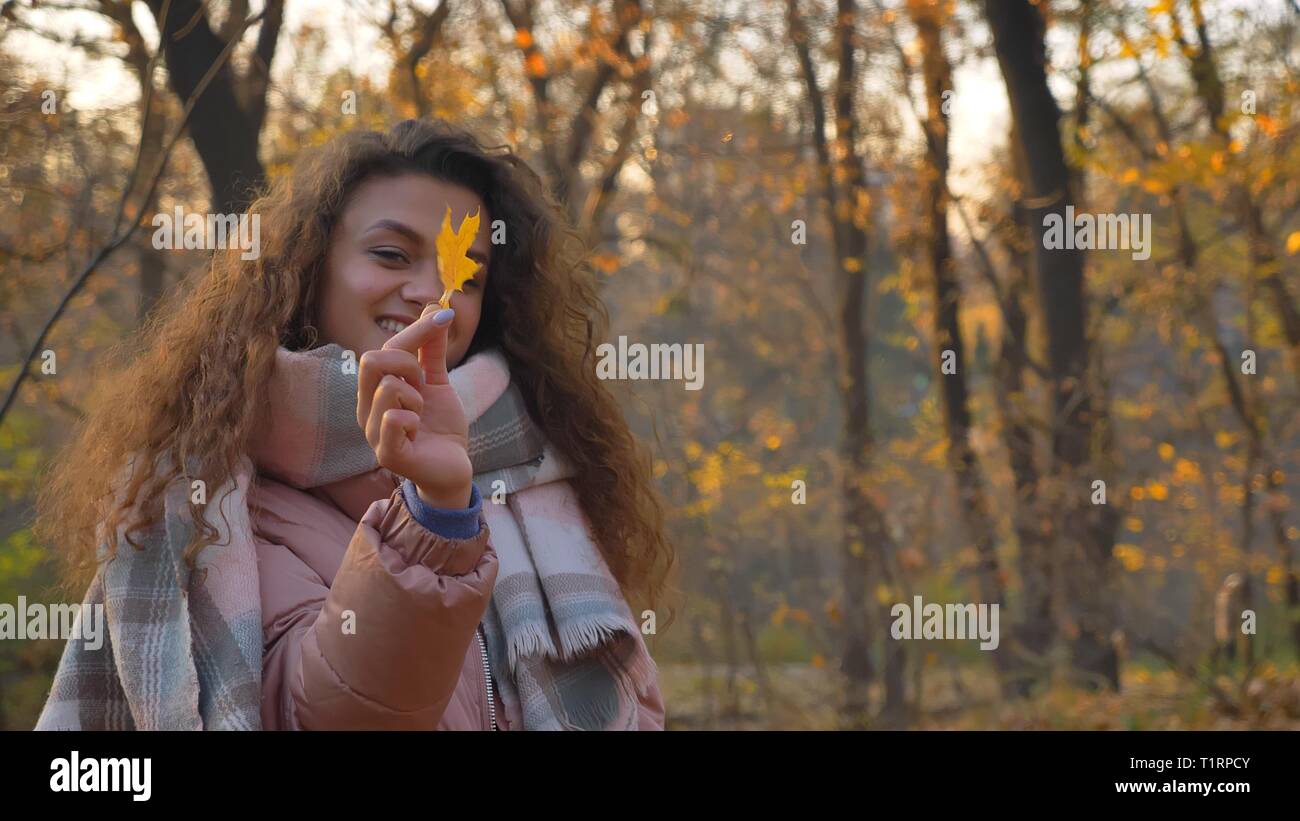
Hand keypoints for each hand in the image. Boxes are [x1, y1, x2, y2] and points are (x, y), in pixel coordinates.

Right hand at [357, 303, 472, 508]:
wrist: (454, 467)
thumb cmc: (440, 426)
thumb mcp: (438, 382)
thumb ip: (431, 350)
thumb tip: (435, 308)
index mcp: (374, 389)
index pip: (384, 347)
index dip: (416, 330)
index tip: (443, 317)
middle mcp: (366, 408)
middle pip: (372, 361)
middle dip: (408, 365)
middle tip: (424, 386)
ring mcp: (372, 432)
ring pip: (387, 388)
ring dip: (416, 398)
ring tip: (422, 415)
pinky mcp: (386, 454)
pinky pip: (393, 420)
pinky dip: (414, 420)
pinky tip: (419, 433)